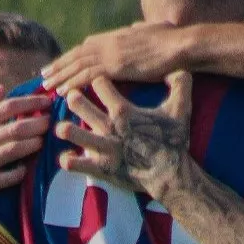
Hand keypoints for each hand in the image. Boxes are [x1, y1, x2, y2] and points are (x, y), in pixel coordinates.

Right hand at [0, 85, 51, 206]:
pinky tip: (28, 166)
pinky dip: (22, 171)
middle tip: (51, 122)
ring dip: (34, 144)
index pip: (8, 107)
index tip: (47, 100)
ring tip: (43, 141)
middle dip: (38, 123)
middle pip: (16, 128)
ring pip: (15, 150)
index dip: (31, 102)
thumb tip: (2, 89)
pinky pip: (11, 176)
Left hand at [41, 22, 184, 94]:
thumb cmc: (173, 39)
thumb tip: (135, 25)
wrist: (181, 45)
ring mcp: (111, 53)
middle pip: (77, 54)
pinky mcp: (115, 66)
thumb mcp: (153, 30)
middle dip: (59, 65)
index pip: (88, 45)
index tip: (62, 61)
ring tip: (46, 85)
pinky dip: (72, 83)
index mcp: (117, 36)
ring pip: (77, 66)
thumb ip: (141, 29)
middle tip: (43, 74)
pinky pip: (86, 76)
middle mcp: (109, 43)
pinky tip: (62, 91)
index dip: (73, 55)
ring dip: (59, 75)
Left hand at [54, 71, 192, 200]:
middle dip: (74, 98)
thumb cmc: (173, 142)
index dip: (98, 81)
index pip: (100, 84)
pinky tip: (68, 156)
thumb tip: (180, 68)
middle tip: (73, 97)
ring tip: (62, 127)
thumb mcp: (181, 110)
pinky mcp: (98, 168)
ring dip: (65, 129)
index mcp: (123, 110)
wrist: (170, 175)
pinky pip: (74, 164)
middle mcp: (108, 126)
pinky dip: (68, 160)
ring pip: (71, 133)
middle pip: (78, 103)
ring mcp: (101, 148)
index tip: (98, 83)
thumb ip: (181, 85)